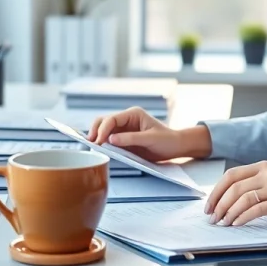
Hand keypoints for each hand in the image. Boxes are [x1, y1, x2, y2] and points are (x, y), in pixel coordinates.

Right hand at [87, 107, 209, 161]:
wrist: (176, 147)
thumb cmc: (167, 140)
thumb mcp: (151, 139)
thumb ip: (131, 139)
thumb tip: (111, 140)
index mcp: (133, 114)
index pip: (112, 119)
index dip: (103, 130)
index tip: (98, 142)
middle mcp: (126, 120)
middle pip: (104, 122)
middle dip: (95, 131)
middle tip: (91, 145)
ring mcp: (124, 129)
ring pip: (104, 131)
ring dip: (97, 138)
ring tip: (93, 149)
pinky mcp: (124, 139)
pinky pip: (110, 141)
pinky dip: (103, 145)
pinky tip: (100, 151)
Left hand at [205, 161, 266, 227]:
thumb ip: (257, 187)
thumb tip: (228, 203)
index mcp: (264, 166)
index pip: (231, 175)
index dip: (216, 191)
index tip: (209, 205)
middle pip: (233, 186)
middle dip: (218, 204)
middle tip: (212, 218)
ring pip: (242, 198)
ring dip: (228, 213)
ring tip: (222, 224)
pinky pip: (255, 209)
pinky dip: (242, 218)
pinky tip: (236, 224)